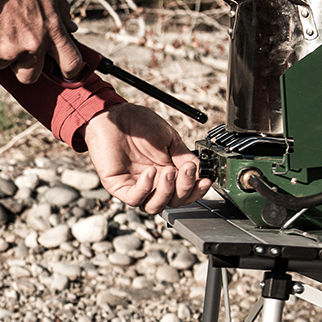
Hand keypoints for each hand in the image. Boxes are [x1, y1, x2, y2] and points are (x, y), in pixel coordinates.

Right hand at [0, 0, 84, 85]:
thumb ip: (61, 11)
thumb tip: (71, 28)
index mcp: (51, 30)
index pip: (71, 64)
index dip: (69, 70)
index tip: (64, 69)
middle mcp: (32, 45)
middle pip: (32, 76)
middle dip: (26, 67)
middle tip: (20, 49)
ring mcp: (8, 52)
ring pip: (6, 66)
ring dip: (3, 54)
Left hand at [83, 101, 211, 212]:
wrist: (116, 115)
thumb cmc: (139, 124)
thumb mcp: (169, 138)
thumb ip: (183, 155)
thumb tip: (199, 170)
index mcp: (167, 173)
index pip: (184, 193)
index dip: (196, 191)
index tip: (205, 181)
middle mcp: (153, 183)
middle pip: (172, 202)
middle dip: (184, 189)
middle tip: (187, 170)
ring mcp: (136, 186)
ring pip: (154, 206)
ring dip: (166, 191)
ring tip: (168, 170)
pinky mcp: (119, 186)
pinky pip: (134, 198)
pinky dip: (145, 188)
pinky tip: (150, 172)